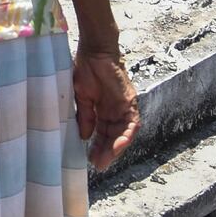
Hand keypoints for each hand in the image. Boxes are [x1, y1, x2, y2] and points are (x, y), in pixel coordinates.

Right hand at [72, 47, 138, 170]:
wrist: (94, 51)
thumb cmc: (86, 69)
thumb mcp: (82, 97)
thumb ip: (86, 117)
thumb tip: (84, 136)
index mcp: (103, 110)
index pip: (102, 133)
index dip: (97, 147)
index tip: (90, 159)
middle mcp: (115, 111)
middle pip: (113, 136)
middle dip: (106, 151)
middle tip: (98, 165)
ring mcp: (124, 107)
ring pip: (124, 133)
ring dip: (116, 147)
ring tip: (105, 160)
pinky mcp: (130, 102)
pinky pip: (132, 122)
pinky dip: (127, 135)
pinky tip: (118, 146)